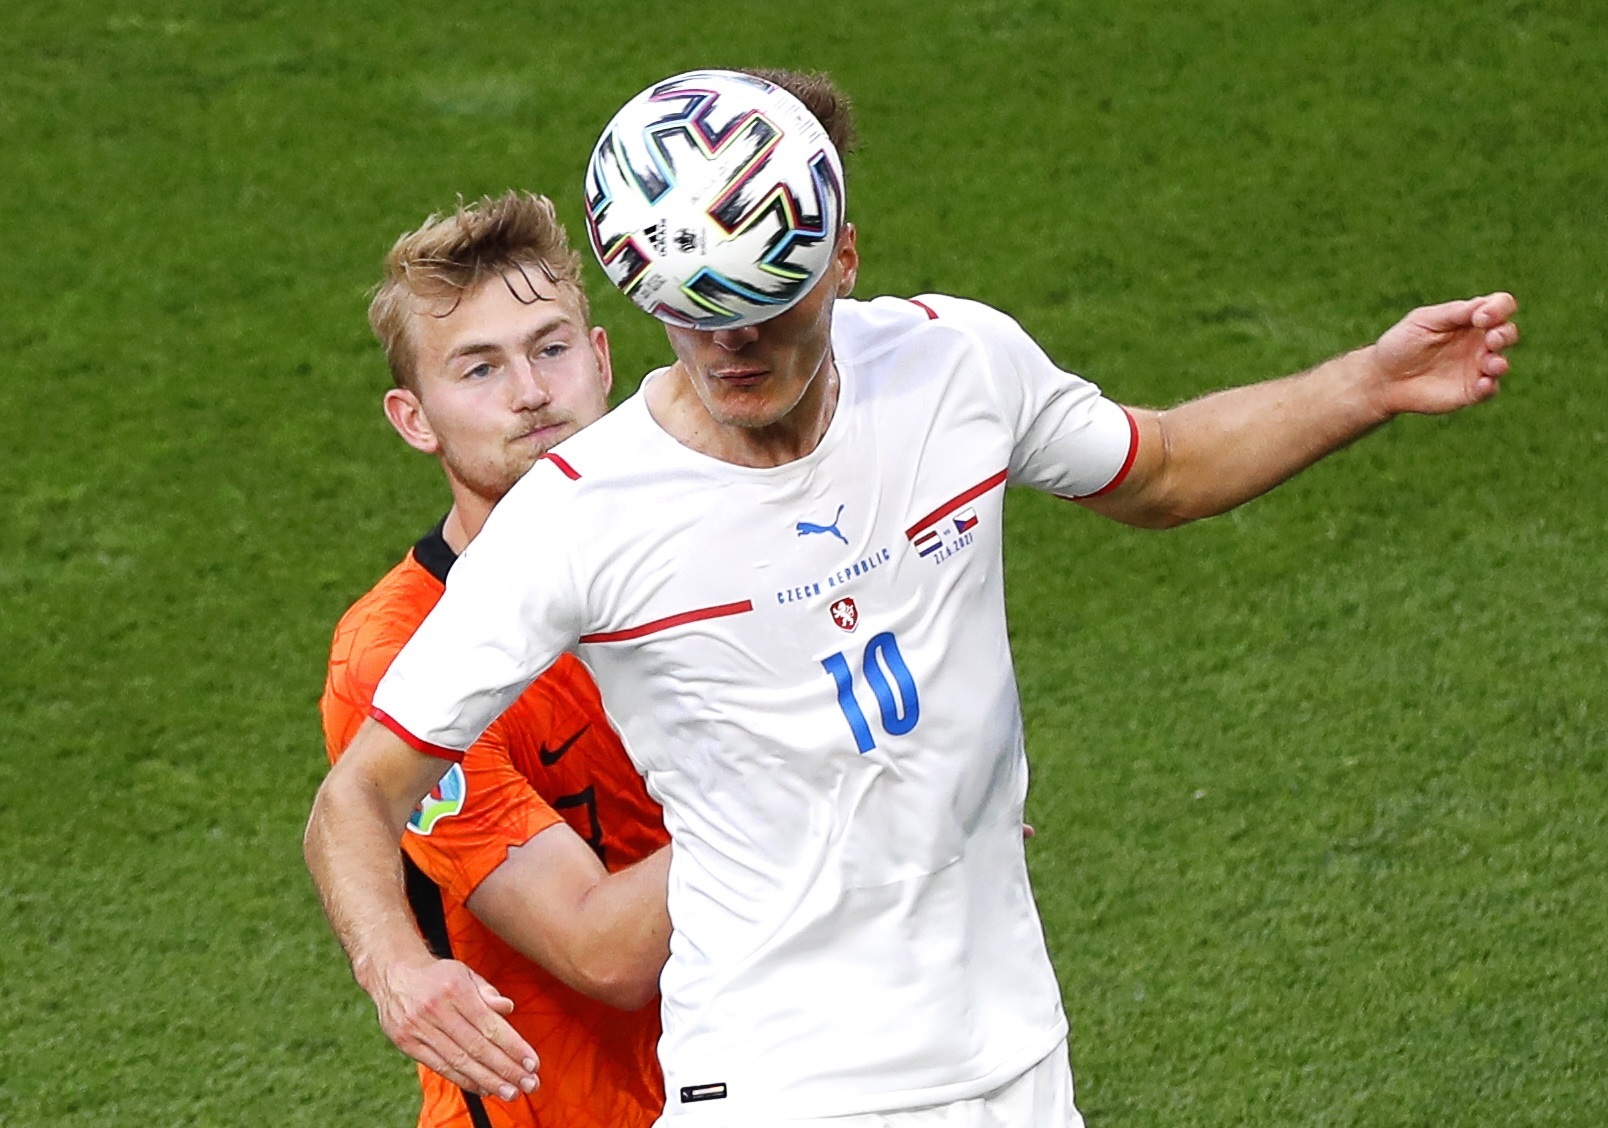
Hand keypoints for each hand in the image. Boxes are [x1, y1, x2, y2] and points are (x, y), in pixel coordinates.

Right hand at [368, 956, 539, 1100]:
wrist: (393, 972)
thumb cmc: (438, 975)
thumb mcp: (464, 972)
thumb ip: (487, 991)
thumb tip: (508, 1008)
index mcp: (455, 989)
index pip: (490, 1024)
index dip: (513, 1047)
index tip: (533, 1063)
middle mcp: (435, 1009)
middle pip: (476, 1047)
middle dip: (506, 1069)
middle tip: (529, 1084)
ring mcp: (418, 1028)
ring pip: (458, 1061)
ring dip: (488, 1080)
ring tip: (510, 1092)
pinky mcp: (406, 1042)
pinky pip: (439, 1066)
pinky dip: (463, 1080)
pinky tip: (483, 1088)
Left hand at [1367, 292, 1518, 415]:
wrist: (1383, 378)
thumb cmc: (1401, 343)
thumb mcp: (1423, 321)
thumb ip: (1453, 313)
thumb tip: (1483, 305)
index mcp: (1470, 319)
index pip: (1500, 306)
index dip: (1499, 308)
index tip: (1480, 317)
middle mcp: (1479, 342)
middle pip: (1507, 333)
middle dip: (1504, 334)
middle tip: (1491, 339)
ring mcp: (1476, 367)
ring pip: (1501, 362)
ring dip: (1500, 362)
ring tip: (1491, 363)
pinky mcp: (1470, 391)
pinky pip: (1489, 390)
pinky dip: (1489, 386)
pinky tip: (1483, 383)